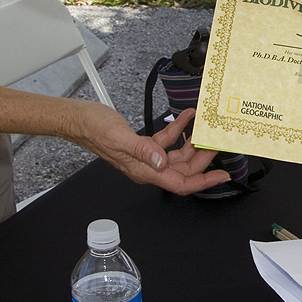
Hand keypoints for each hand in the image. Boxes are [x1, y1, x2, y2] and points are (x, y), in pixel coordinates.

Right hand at [71, 105, 230, 195]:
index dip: (203, 182)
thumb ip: (142, 149)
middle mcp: (147, 167)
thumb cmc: (93, 129)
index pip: (179, 183)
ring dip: (192, 143)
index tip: (221, 176)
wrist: (79, 120)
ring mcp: (145, 157)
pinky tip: (186, 118)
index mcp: (144, 170)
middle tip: (217, 143)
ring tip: (205, 129)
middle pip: (183, 170)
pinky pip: (166, 141)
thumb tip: (161, 161)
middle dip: (203, 158)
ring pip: (177, 156)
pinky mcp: (143, 145)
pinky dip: (178, 129)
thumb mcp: (119, 137)